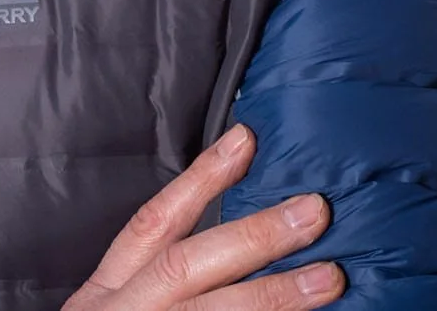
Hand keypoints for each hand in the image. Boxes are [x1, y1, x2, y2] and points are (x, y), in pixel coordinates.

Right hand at [65, 125, 344, 309]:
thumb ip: (166, 277)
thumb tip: (244, 237)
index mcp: (105, 296)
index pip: (152, 225)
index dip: (199, 180)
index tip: (245, 141)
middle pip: (186, 268)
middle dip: (252, 238)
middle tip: (313, 213)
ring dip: (274, 297)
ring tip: (330, 278)